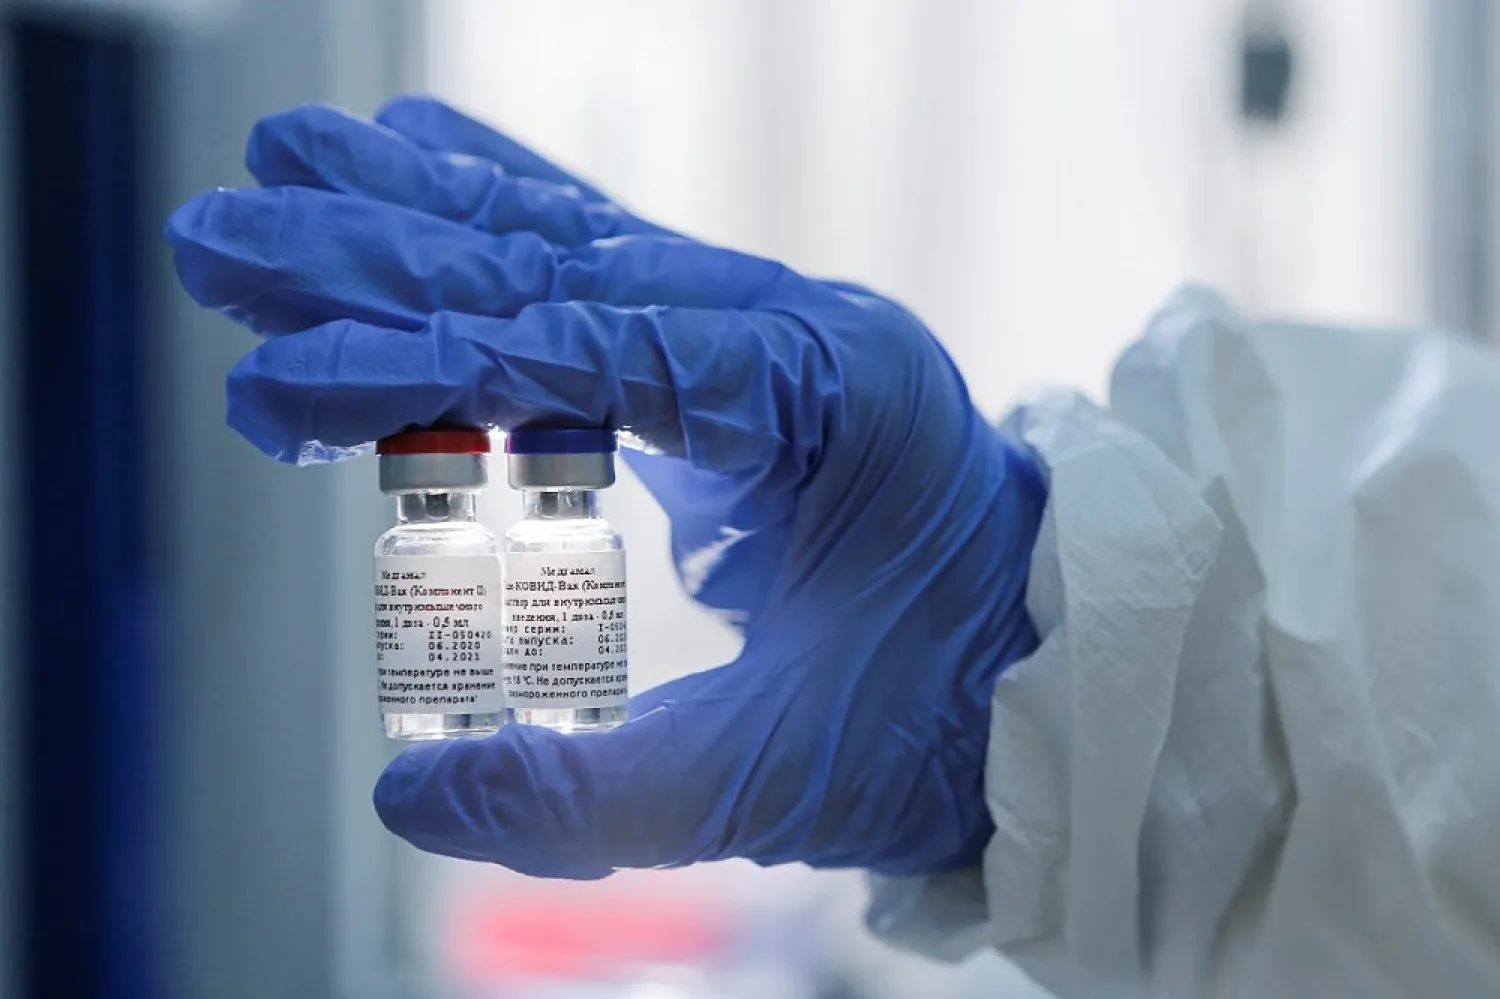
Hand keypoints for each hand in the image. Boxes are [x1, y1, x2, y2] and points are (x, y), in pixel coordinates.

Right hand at [164, 98, 1045, 877]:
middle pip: (556, 266)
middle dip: (377, 256)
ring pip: (569, 246)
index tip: (277, 385)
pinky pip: (603, 274)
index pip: (585, 352)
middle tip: (219, 240)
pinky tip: (416, 170)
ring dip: (416, 215)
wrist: (1053, 672)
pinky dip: (500, 227)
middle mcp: (796, 329)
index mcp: (826, 395)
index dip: (417, 366)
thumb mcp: (776, 777)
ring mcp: (770, 329)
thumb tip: (407, 797)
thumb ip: (594, 795)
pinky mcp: (741, 356)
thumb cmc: (943, 714)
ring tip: (282, 167)